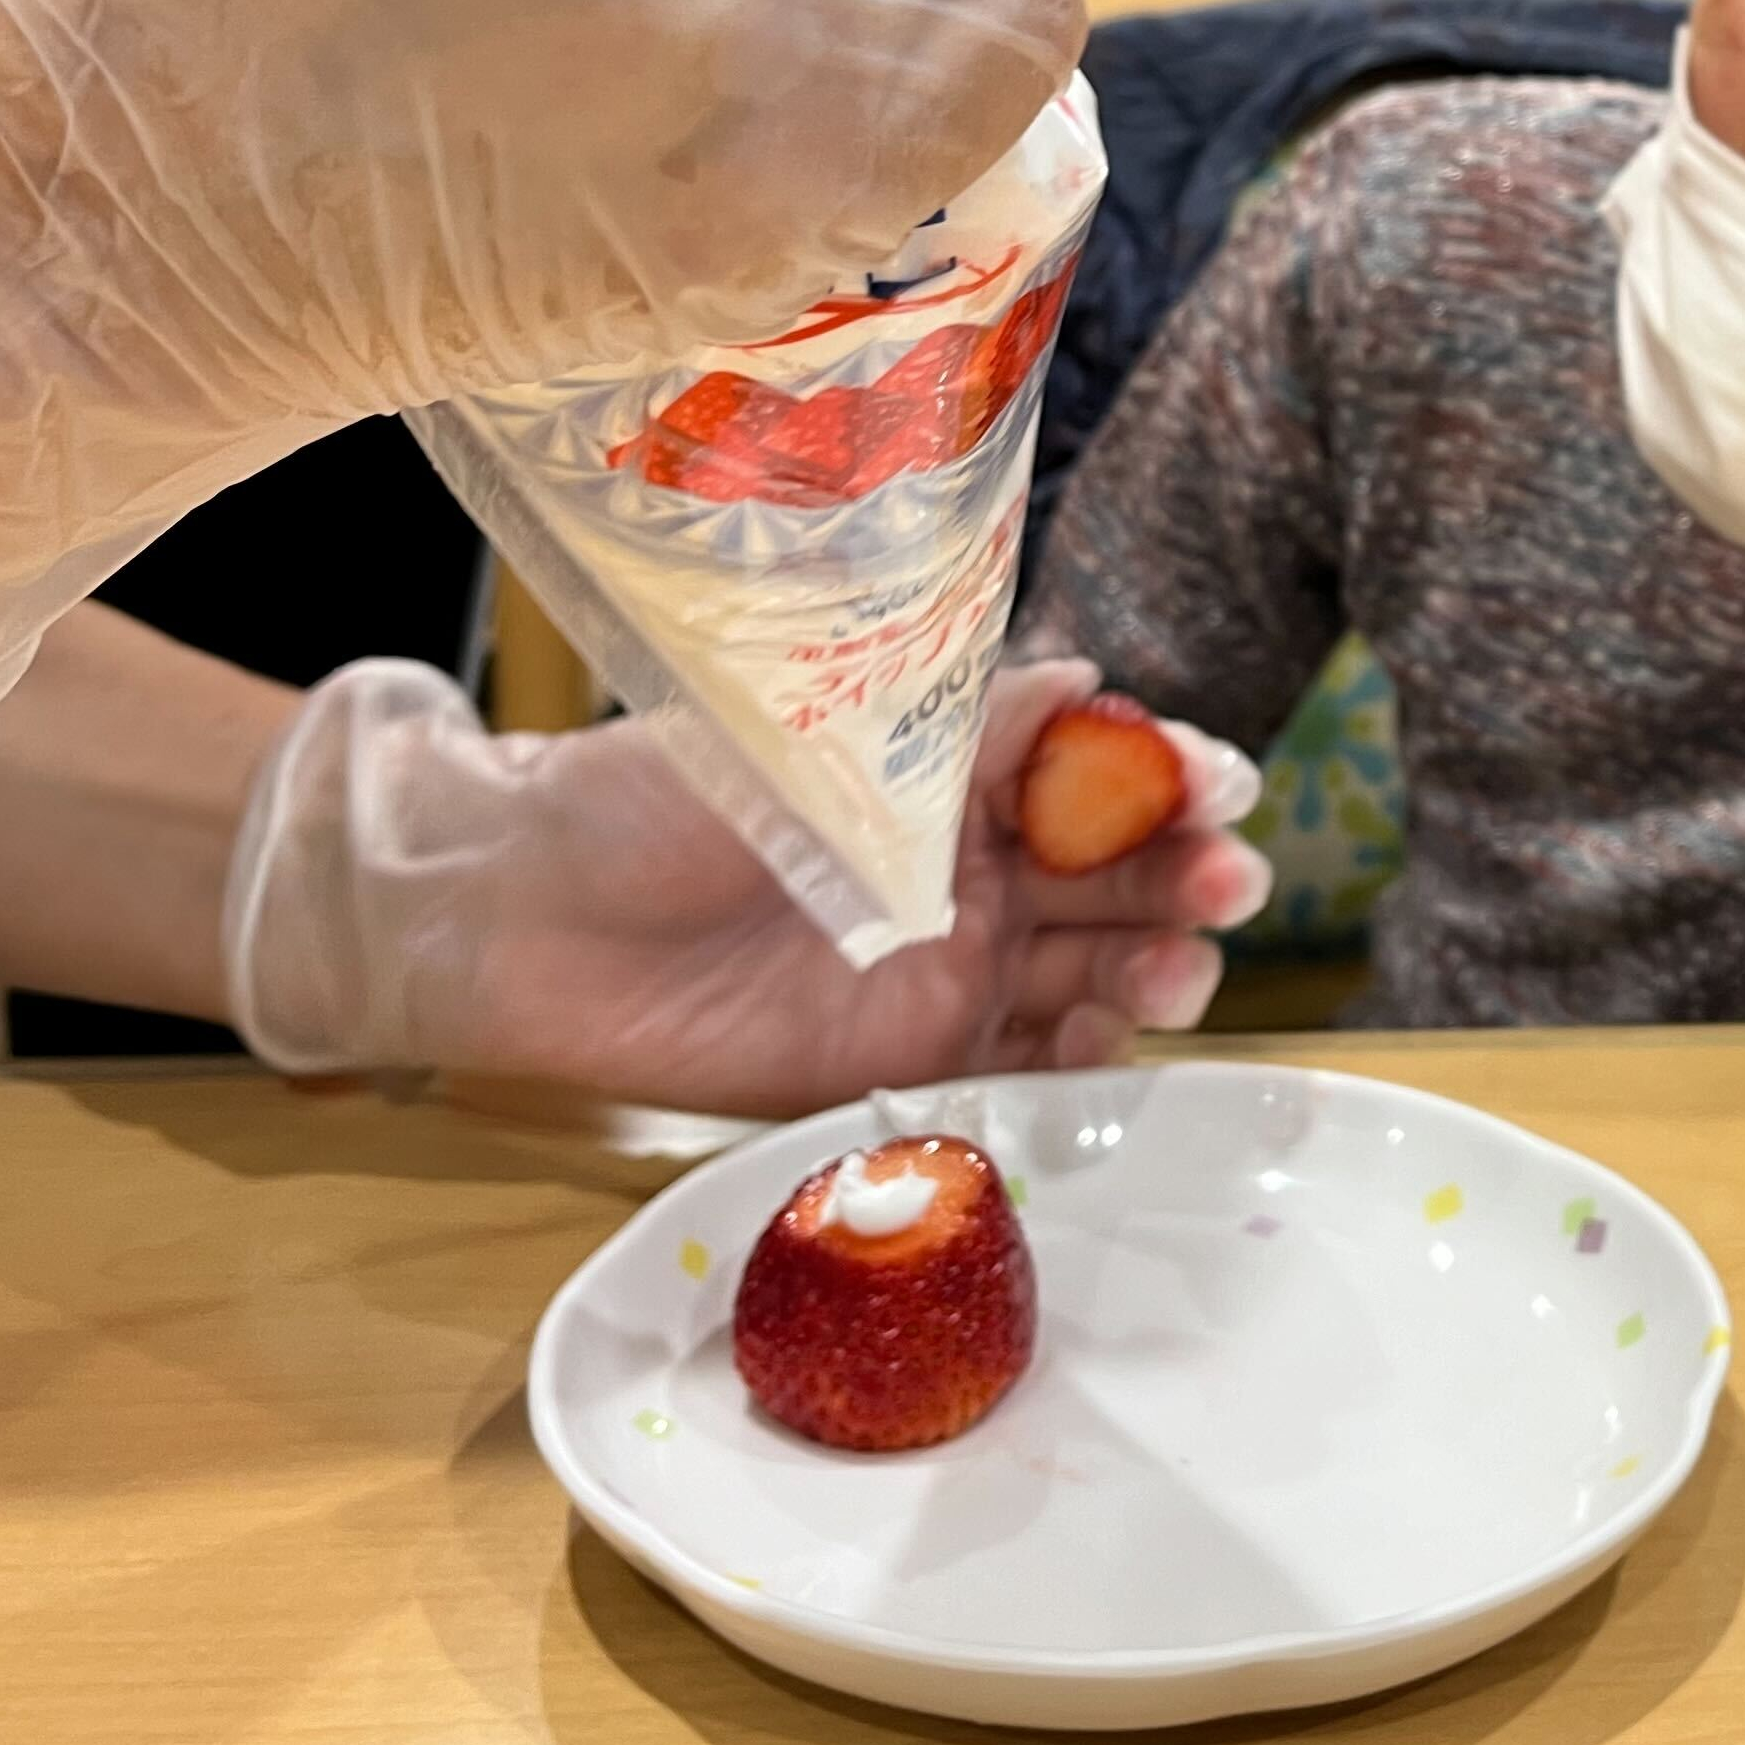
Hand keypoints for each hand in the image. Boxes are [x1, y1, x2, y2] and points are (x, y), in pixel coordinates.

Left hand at [226, 657, 1272, 1119]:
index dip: (1166, 774)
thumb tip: (1092, 679)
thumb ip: (955, 728)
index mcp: (949, 773)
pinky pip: (1023, 1065)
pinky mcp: (902, 1063)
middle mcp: (964, 869)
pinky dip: (1085, 1058)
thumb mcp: (816, 741)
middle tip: (1224, 885)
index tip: (1221, 786)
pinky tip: (1114, 1043)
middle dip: (1185, 873)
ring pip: (1090, 968)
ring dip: (1156, 966)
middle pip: (1113, 872)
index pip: (1092, 767)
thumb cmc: (651, 799)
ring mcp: (941, 969)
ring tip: (1178, 975)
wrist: (520, 919)